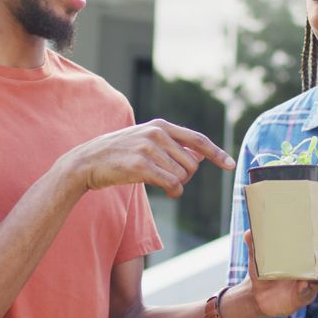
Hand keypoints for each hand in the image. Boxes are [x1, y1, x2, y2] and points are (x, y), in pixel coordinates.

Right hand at [62, 119, 235, 196]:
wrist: (87, 161)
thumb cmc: (119, 154)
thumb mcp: (146, 141)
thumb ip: (171, 145)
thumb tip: (199, 156)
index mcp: (161, 126)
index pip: (198, 140)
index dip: (217, 153)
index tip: (231, 164)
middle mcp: (157, 134)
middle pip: (192, 163)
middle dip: (187, 177)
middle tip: (171, 181)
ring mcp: (148, 149)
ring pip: (182, 175)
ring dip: (178, 185)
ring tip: (162, 184)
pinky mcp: (140, 165)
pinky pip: (171, 183)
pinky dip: (173, 191)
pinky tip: (166, 191)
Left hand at [242, 228, 317, 317]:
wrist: (256, 293)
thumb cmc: (264, 266)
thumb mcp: (259, 252)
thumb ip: (255, 241)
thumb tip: (250, 231)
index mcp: (313, 248)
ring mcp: (315, 280)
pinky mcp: (307, 294)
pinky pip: (314, 292)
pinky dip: (310, 288)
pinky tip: (304, 286)